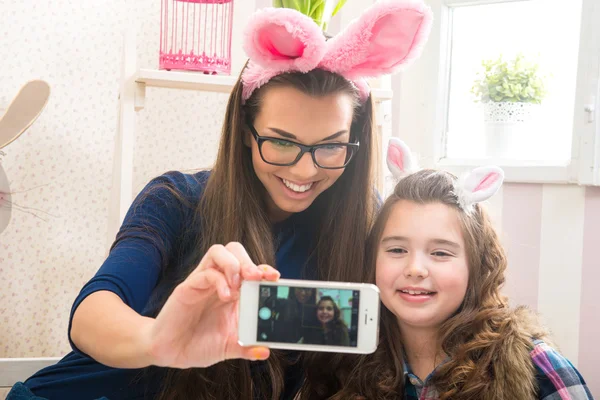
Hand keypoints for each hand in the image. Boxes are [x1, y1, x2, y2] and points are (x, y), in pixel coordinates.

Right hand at [145, 242, 279, 368]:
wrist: (171, 352)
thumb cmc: (199, 345)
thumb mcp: (229, 347)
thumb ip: (247, 347)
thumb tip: (266, 351)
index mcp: (232, 291)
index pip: (250, 267)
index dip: (264, 268)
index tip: (275, 277)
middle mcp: (218, 281)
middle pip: (235, 250)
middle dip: (249, 260)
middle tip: (257, 277)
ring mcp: (203, 282)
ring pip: (218, 251)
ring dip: (233, 264)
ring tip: (240, 284)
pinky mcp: (188, 287)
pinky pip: (205, 272)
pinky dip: (219, 280)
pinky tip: (225, 296)